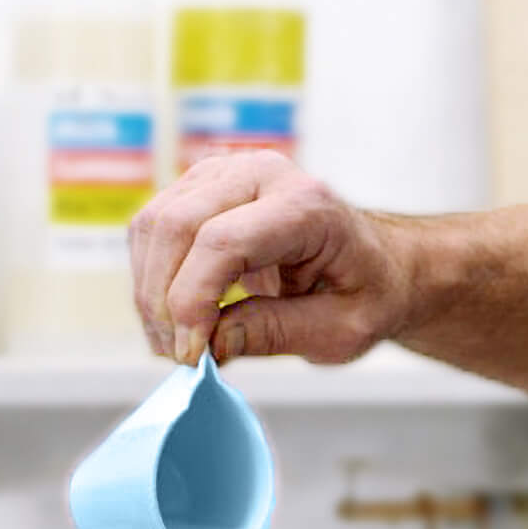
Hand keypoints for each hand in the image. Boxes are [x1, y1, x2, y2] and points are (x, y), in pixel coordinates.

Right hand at [129, 152, 411, 367]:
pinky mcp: (203, 185)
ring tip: (175, 343)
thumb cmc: (366, 294)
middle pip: (177, 226)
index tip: (193, 354)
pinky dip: (151, 276)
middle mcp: (263, 174)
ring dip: (150, 292)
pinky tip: (174, 317)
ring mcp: (227, 172)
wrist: (377, 263)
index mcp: (306, 204)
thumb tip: (209, 343)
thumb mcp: (340, 330)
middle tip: (179, 355)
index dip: (193, 300)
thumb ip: (276, 333)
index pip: (224, 241)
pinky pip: (154, 227)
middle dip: (163, 301)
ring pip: (154, 225)